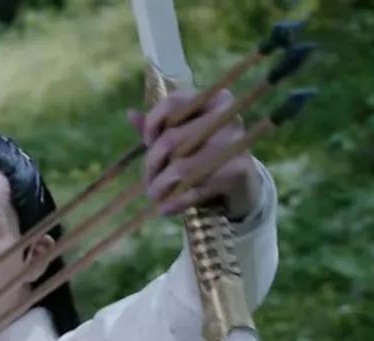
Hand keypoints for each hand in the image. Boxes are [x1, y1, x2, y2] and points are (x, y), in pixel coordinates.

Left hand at [126, 88, 263, 219]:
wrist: (244, 181)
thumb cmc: (208, 151)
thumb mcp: (186, 134)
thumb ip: (160, 125)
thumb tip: (130, 115)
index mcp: (215, 99)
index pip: (173, 102)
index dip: (152, 123)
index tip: (147, 142)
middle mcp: (227, 116)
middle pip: (171, 139)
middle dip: (151, 164)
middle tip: (147, 181)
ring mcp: (234, 143)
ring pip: (180, 167)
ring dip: (160, 186)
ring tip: (154, 196)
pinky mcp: (237, 171)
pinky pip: (195, 189)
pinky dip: (175, 202)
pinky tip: (165, 209)